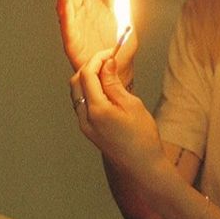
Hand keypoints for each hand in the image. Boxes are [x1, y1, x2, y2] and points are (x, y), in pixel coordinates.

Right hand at [57, 0, 137, 77]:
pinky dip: (66, 15)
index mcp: (92, 6)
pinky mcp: (74, 42)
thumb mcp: (121, 11)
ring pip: (67, 8)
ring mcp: (76, 28)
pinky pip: (68, 27)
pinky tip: (65, 3)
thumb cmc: (118, 44)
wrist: (118, 71)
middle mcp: (81, 15)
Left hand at [71, 53, 162, 175]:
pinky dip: (89, 92)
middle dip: (90, 67)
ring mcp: (84, 125)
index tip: (110, 52)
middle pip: (76, 82)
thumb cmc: (142, 138)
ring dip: (88, 79)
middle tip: (108, 60)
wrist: (142, 166)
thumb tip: (106, 64)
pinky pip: (82, 104)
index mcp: (96, 110)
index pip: (88, 74)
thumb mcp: (131, 105)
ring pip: (77, 93)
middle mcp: (85, 118)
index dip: (97, 59)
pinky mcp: (88, 131)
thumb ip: (114, 83)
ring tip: (108, 73)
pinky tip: (106, 90)